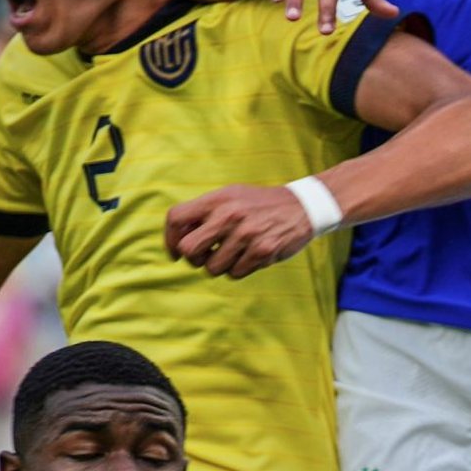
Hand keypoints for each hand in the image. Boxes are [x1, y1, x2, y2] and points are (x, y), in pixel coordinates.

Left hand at [166, 182, 319, 277]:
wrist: (302, 207)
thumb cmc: (258, 205)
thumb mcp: (231, 197)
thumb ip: (205, 213)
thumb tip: (177, 241)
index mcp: (218, 199)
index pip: (176, 218)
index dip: (169, 239)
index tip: (176, 252)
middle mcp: (229, 215)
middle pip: (189, 249)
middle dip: (193, 259)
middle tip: (205, 256)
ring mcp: (246, 234)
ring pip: (212, 268)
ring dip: (219, 266)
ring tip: (234, 254)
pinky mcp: (262, 251)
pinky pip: (235, 273)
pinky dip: (239, 269)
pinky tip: (250, 256)